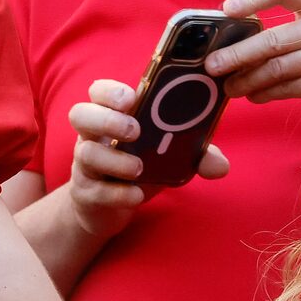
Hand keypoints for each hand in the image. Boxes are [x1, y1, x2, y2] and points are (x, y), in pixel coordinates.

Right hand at [66, 79, 233, 240]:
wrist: (106, 209)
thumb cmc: (135, 169)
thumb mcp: (165, 157)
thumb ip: (194, 155)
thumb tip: (220, 166)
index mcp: (111, 117)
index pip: (98, 91)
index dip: (110, 91)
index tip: (132, 98)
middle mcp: (92, 137)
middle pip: (79, 114)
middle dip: (106, 119)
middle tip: (135, 130)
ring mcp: (85, 166)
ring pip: (85, 154)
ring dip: (115, 160)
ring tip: (138, 168)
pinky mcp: (86, 194)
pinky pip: (96, 191)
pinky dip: (118, 193)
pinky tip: (136, 196)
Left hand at [214, 0, 300, 120]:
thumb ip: (290, 30)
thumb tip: (237, 42)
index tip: (227, 9)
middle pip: (273, 38)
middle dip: (237, 54)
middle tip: (212, 65)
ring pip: (277, 67)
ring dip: (247, 80)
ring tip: (228, 87)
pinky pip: (289, 88)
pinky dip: (266, 93)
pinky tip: (254, 96)